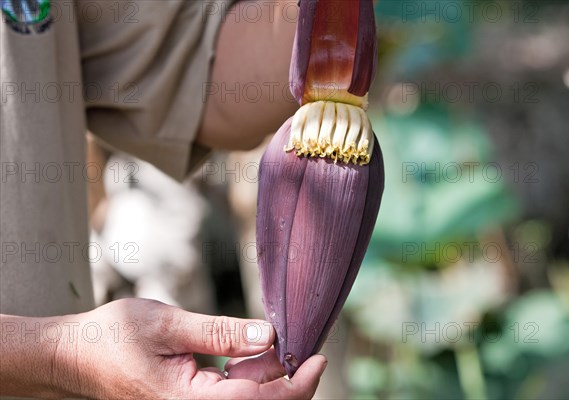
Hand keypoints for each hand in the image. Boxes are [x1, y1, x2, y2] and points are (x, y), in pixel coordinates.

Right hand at [55, 298, 326, 398]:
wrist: (74, 354)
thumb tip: (268, 335)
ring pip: (247, 398)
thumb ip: (219, 332)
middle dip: (287, 377)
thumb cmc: (113, 338)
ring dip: (269, 373)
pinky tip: (254, 349)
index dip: (294, 385)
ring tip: (277, 338)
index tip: (318, 359)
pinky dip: (250, 372)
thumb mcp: (168, 325)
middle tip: (303, 341)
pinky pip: (231, 393)